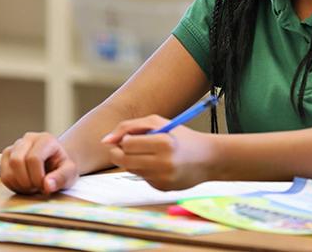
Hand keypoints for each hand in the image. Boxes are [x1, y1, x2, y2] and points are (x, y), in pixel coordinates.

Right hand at [0, 132, 79, 194]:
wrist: (56, 163)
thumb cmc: (62, 166)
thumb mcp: (70, 172)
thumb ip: (61, 178)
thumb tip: (47, 185)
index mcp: (45, 140)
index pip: (33, 158)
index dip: (37, 177)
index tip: (45, 186)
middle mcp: (28, 139)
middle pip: (17, 161)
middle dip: (26, 181)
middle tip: (37, 187)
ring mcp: (15, 146)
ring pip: (7, 169)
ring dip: (19, 184)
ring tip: (32, 186)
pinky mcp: (7, 156)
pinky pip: (3, 175)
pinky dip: (13, 185)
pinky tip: (24, 185)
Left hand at [102, 115, 217, 190]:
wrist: (208, 158)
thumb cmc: (180, 136)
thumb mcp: (158, 122)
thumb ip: (129, 127)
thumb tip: (104, 141)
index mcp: (163, 142)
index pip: (127, 144)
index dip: (125, 140)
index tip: (132, 138)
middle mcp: (163, 163)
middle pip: (124, 160)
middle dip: (121, 152)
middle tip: (129, 147)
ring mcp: (163, 178)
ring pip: (131, 170)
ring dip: (133, 161)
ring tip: (149, 154)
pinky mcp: (162, 188)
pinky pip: (142, 178)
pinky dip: (145, 171)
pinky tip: (159, 166)